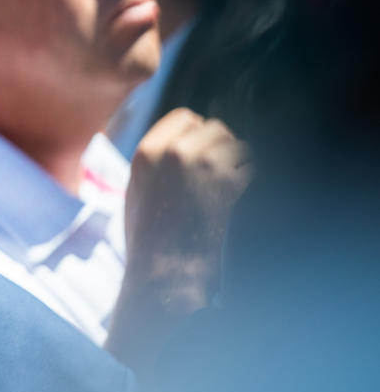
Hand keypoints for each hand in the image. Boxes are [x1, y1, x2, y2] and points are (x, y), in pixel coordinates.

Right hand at [107, 109, 252, 372]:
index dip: (197, 134)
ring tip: (227, 194)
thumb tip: (186, 138)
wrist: (164, 275)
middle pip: (215, 127)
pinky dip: (252, 182)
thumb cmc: (150, 240)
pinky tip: (238, 203)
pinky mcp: (230, 184)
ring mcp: (204, 165)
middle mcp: (175, 152)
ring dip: (240, 166)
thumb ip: (157, 160)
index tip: (201, 157)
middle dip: (221, 149)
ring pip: (239, 146)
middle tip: (218, 179)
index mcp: (147, 152)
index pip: (185, 117)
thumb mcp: (138, 191)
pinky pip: (254, 166)